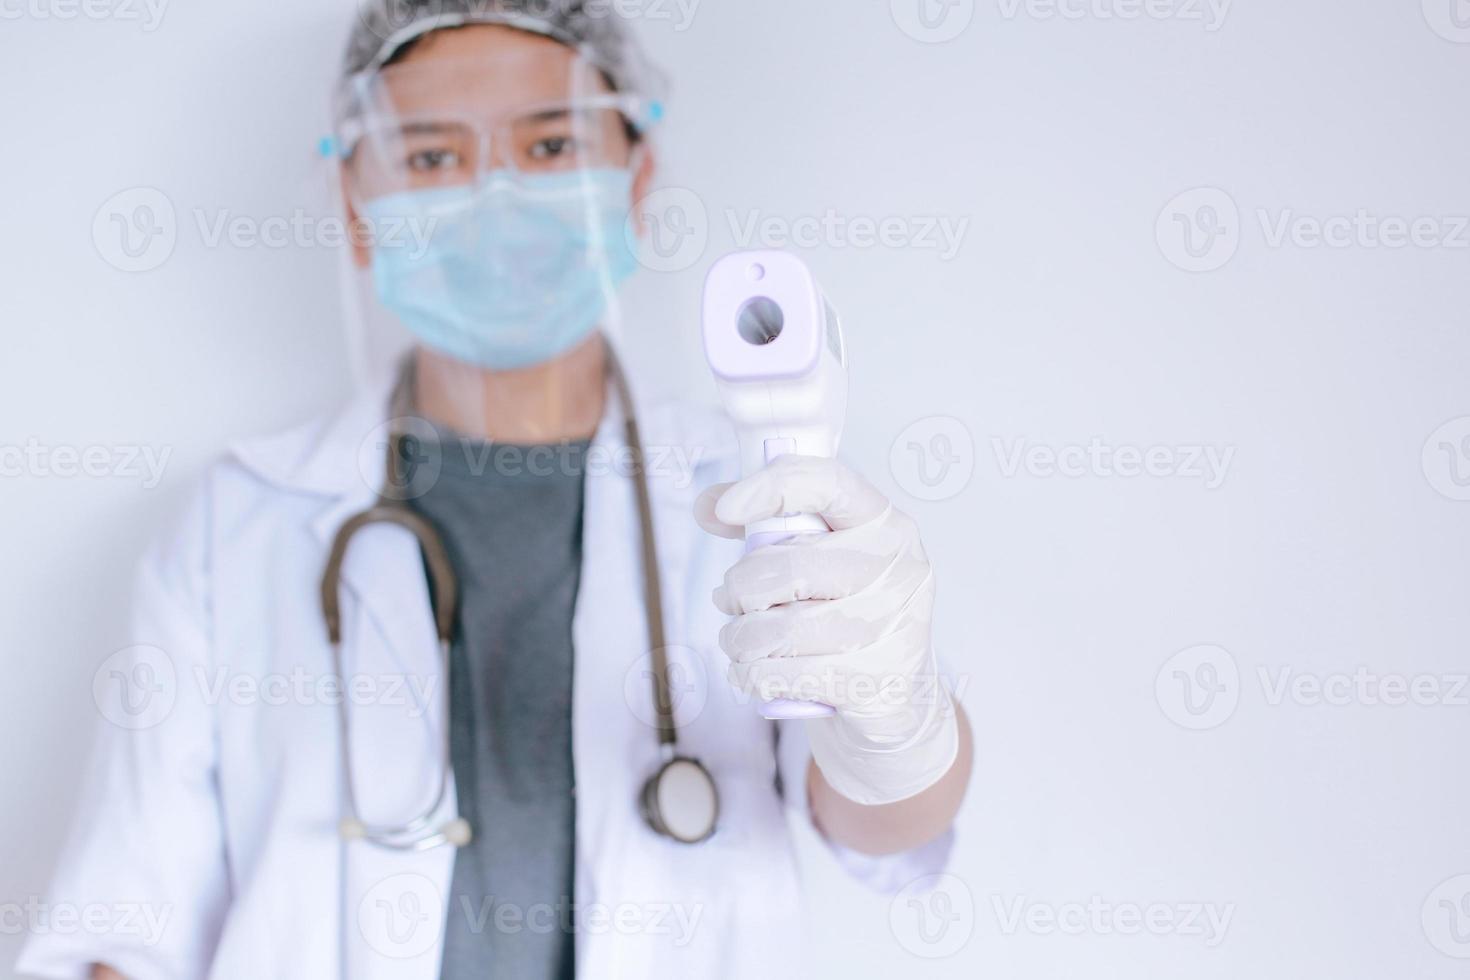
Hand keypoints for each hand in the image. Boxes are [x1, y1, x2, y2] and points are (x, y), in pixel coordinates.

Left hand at [696, 455, 959, 805]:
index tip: (728, 509)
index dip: (771, 489)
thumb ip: (766, 526)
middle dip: (740, 588)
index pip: (828, 484)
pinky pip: (783, 676)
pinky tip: (752, 672)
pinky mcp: (876, 680)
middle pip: (788, 566)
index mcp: (885, 524)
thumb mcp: (819, 561)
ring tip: (739, 640)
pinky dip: (751, 676)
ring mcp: (893, 626)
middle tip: (731, 601)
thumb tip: (708, 506)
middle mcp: (899, 568)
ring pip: (780, 629)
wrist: (897, 698)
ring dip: (739, 638)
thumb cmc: (847, 617)